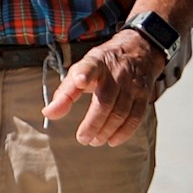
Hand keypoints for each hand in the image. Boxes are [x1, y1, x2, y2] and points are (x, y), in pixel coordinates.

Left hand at [43, 32, 161, 146]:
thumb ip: (65, 93)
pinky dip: (124, 132)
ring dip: (106, 131)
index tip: (79, 81)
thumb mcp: (80, 70)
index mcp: (96, 63)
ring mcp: (132, 84)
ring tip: (94, 141)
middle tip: (82, 138)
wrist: (137, 52)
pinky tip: (112, 141)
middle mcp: (116, 73)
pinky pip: (136, 117)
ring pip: (121, 112)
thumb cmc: (102, 67)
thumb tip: (48, 114)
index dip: (84, 74)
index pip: (89, 67)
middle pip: (105, 101)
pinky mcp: (144, 95)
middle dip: (93, 123)